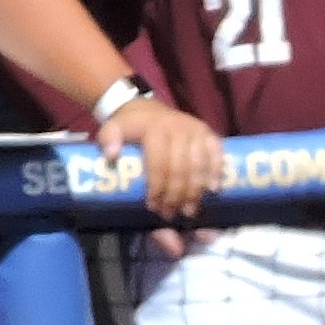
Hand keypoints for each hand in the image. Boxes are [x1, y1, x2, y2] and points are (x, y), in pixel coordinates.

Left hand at [100, 95, 219, 223]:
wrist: (147, 110)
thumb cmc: (130, 128)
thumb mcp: (111, 129)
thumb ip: (108, 141)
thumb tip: (111, 156)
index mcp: (155, 129)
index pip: (159, 164)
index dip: (157, 188)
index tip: (153, 207)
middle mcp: (178, 128)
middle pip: (180, 169)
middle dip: (175, 195)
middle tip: (169, 214)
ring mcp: (196, 130)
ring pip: (199, 165)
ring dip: (195, 191)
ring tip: (188, 211)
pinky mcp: (208, 133)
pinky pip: (217, 153)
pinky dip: (217, 172)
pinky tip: (213, 190)